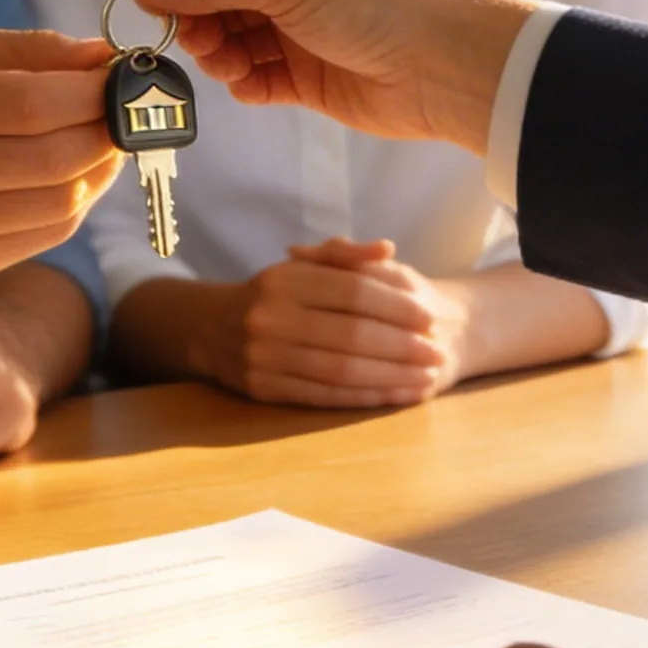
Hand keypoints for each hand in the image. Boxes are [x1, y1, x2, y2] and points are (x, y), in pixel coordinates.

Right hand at [0, 27, 122, 286]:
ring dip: (101, 169)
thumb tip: (102, 56)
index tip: (125, 76)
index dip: (91, 92)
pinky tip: (81, 174)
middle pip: (51, 158)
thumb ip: (26, 52)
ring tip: (110, 139)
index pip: (29, 104)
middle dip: (107, 130)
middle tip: (129, 109)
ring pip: (57, 202)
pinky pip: (45, 236)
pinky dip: (78, 202)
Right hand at [126, 0, 535, 152]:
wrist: (445, 63)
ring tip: (228, 66)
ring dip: (215, 53)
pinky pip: (252, 74)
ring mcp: (294, 21)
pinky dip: (244, 82)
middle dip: (192, 17)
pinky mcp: (304, 70)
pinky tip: (254, 85)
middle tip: (192, 41)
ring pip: (225, 35)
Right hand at [219, 238, 471, 408]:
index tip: (429, 317)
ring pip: (341, 370)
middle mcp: (272, 317)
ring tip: (425, 378)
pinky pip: (324, 397)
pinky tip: (393, 396)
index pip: (352, 291)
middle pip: (351, 334)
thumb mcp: (301, 266)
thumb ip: (346, 256)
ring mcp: (265, 356)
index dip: (395, 306)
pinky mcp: (265, 389)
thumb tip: (388, 248)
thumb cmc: (271, 294)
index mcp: (285, 279)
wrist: (210, 328)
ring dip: (390, 377)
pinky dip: (364, 398)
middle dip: (402, 346)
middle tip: (437, 352)